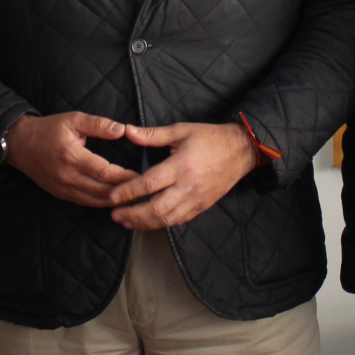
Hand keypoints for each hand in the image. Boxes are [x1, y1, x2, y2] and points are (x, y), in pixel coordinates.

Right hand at [2, 111, 133, 206]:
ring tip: (134, 198)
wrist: (20, 144)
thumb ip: (99, 124)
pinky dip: (101, 203)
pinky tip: (115, 200)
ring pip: (95, 201)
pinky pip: (85, 203)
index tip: (142, 177)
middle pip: (103, 191)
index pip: (105, 172)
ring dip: (115, 201)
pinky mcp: (61, 194)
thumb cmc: (48, 129)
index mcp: (73, 157)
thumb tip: (122, 129)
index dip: (125, 177)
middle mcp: (68, 177)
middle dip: (125, 192)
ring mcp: (64, 188)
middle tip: (144, 191)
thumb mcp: (73, 119)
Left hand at [107, 121, 258, 229]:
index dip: (128, 192)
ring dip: (144, 223)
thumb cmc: (210, 138)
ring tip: (127, 222)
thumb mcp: (181, 130)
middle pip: (157, 208)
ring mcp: (196, 199)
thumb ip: (153, 134)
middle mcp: (188, 186)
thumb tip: (128, 132)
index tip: (112, 197)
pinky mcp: (202, 206)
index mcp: (181, 165)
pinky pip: (179, 220)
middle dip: (133, 214)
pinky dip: (162, 223)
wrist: (242, 150)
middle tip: (115, 215)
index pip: (149, 183)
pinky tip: (149, 222)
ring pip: (167, 219)